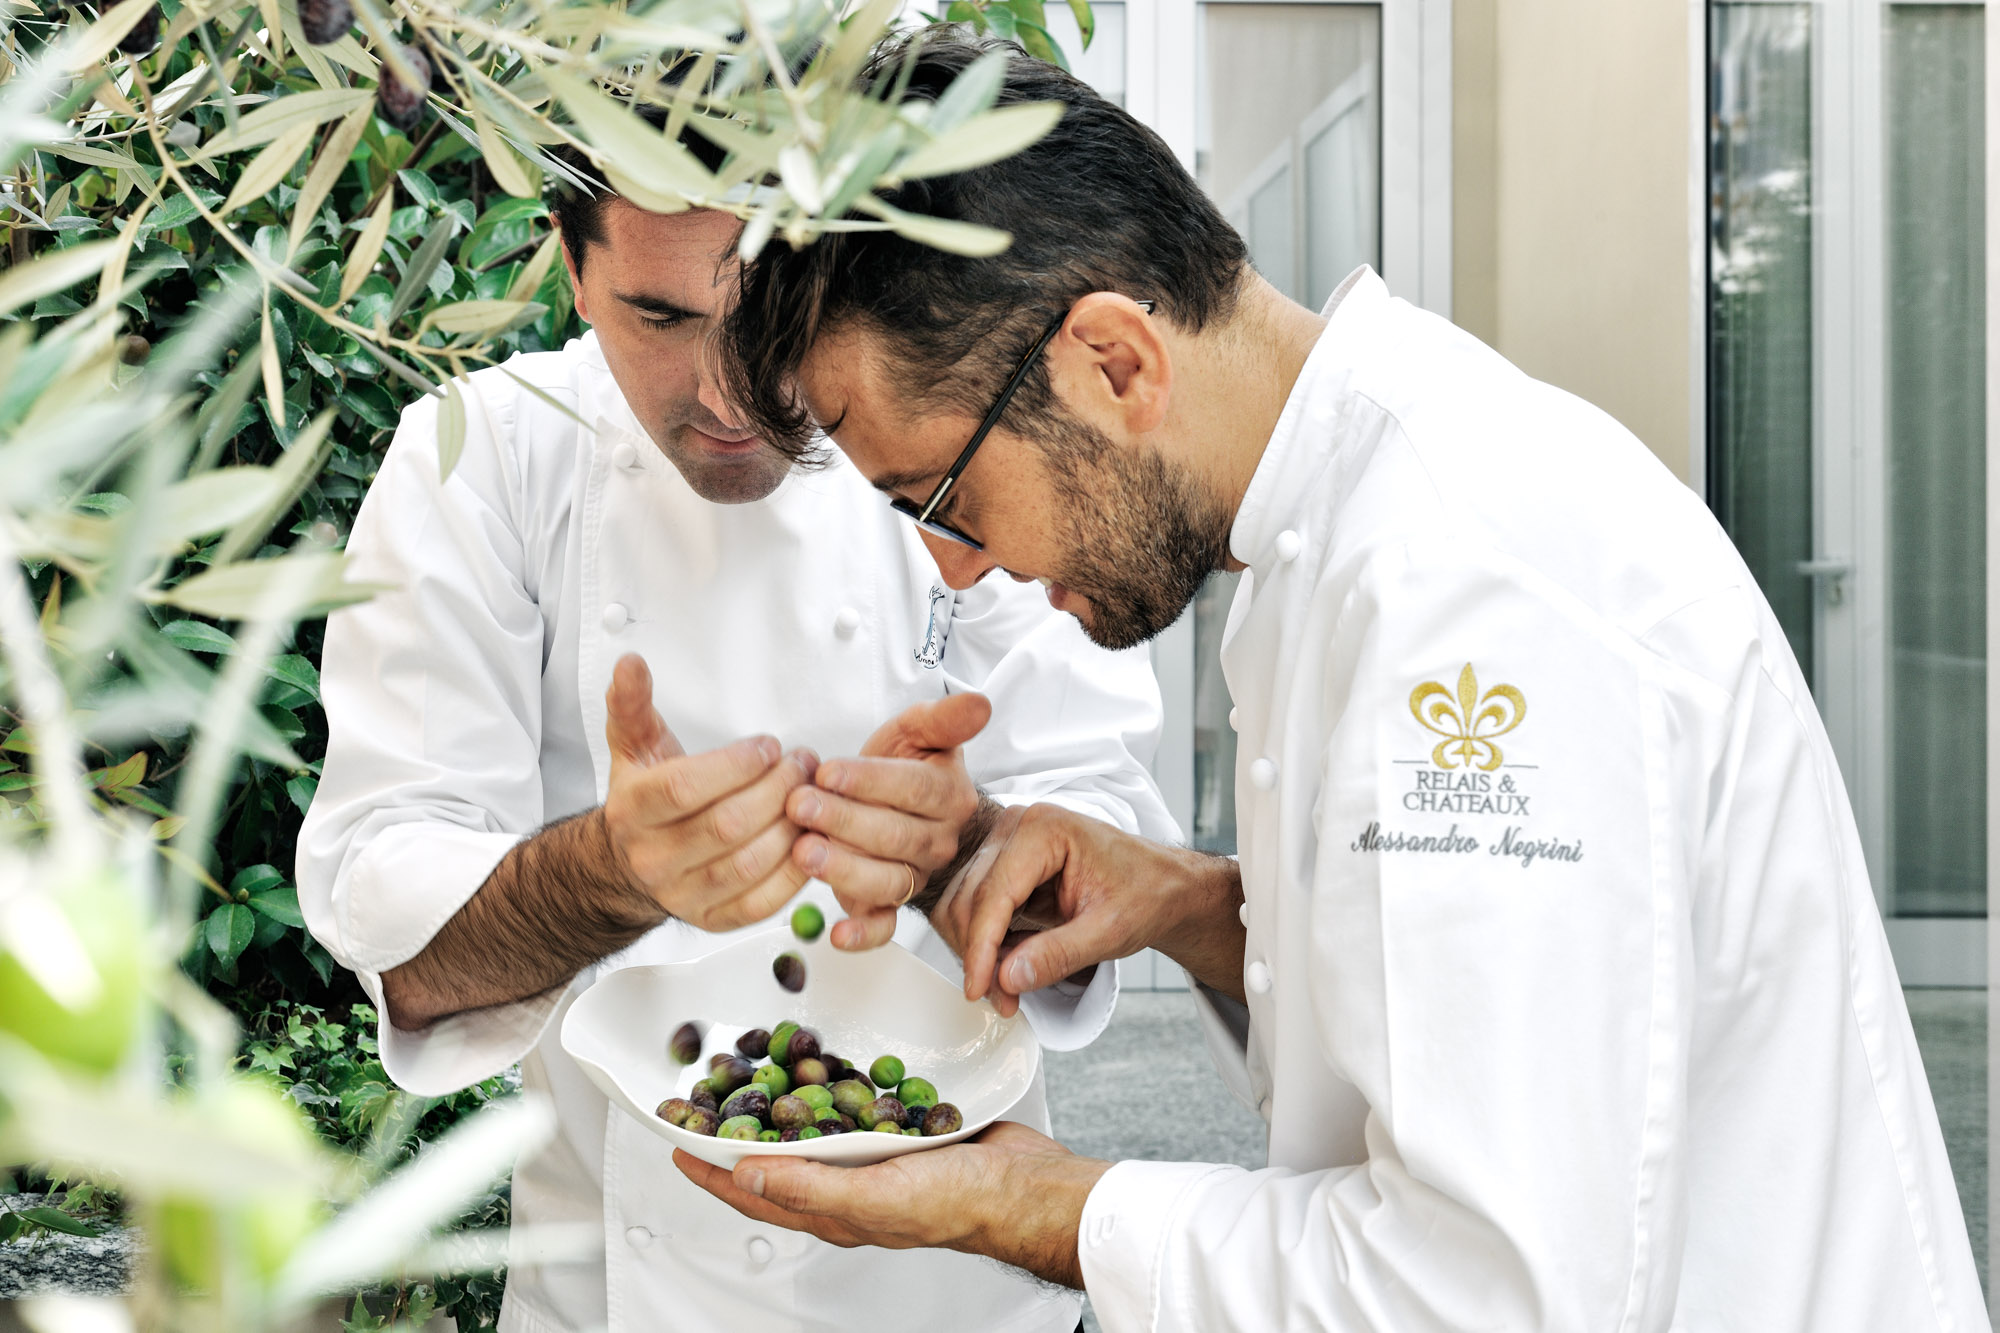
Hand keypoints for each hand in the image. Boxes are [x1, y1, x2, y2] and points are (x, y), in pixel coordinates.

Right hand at [601, 653, 814, 930]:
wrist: (630, 864)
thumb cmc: (646, 799)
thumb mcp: (635, 746)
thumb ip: (634, 704)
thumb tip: (630, 663)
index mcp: (633, 810)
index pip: (686, 788)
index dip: (736, 765)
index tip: (769, 746)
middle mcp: (653, 858)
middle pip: (726, 825)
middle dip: (776, 789)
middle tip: (804, 764)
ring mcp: (682, 894)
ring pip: (748, 864)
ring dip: (791, 827)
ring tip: (812, 796)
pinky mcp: (712, 920)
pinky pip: (761, 902)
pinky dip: (794, 873)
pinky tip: (809, 840)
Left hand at [673, 1120, 1108, 1287]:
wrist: (1025, 1184)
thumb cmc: (959, 1202)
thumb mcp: (875, 1198)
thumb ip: (809, 1187)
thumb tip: (744, 1174)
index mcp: (834, 1209)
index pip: (753, 1190)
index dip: (711, 1169)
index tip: (677, 1142)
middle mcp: (848, 1184)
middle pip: (777, 1158)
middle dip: (739, 1134)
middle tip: (708, 1102)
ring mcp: (877, 1157)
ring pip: (815, 1130)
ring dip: (782, 1106)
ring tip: (755, 1078)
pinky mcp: (904, 1129)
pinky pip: (857, 1108)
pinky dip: (834, 1089)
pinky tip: (830, 1068)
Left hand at [787, 692, 988, 949]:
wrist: (898, 805)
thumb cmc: (903, 767)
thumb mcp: (918, 732)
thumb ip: (944, 718)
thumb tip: (978, 703)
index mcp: (949, 796)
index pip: (914, 789)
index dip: (870, 781)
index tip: (830, 771)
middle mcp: (937, 841)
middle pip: (895, 836)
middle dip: (843, 820)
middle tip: (802, 806)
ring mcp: (916, 876)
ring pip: (886, 880)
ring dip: (843, 869)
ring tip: (805, 851)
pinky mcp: (891, 906)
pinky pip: (884, 926)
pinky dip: (862, 934)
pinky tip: (837, 931)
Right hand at [943, 804, 1248, 1006]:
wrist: (1162, 885)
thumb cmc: (1146, 894)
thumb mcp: (1111, 931)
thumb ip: (1059, 954)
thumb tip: (1007, 978)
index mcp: (1045, 829)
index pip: (994, 893)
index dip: (981, 947)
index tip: (978, 990)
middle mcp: (1017, 828)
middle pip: (970, 900)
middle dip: (979, 956)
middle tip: (1004, 1002)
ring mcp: (1007, 845)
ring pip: (963, 906)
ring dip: (977, 953)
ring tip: (1008, 991)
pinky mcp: (1004, 866)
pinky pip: (976, 909)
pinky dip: (985, 945)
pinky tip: (1009, 968)